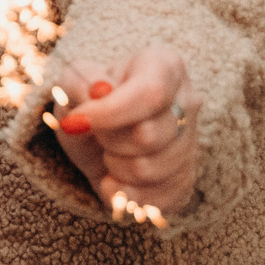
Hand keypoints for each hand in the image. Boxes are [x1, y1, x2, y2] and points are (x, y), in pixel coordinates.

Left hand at [47, 46, 198, 224]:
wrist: (96, 136)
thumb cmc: (88, 103)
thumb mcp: (73, 83)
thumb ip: (79, 81)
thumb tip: (98, 93)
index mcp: (165, 65)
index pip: (150, 93)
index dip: (110, 113)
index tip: (76, 122)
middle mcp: (188, 101)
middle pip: (148, 135)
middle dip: (108, 140)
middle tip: (98, 133)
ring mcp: (192, 142)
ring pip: (149, 170)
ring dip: (114, 167)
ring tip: (109, 153)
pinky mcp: (186, 179)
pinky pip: (155, 199)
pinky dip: (124, 194)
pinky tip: (115, 179)